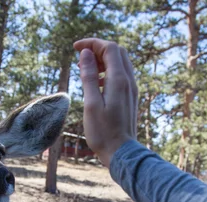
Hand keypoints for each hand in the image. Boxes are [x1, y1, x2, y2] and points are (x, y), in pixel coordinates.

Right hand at [73, 38, 137, 166]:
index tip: (76, 48)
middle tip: (80, 58)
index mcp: (118, 80)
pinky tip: (95, 82)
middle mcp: (128, 81)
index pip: (109, 48)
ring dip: (102, 59)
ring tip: (84, 69)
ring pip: (119, 62)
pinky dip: (107, 70)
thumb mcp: (91, 104)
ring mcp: (131, 88)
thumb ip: (88, 77)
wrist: (121, 152)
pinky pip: (120, 74)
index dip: (92, 43)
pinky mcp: (130, 96)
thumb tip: (85, 54)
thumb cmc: (103, 132)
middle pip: (116, 51)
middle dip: (98, 49)